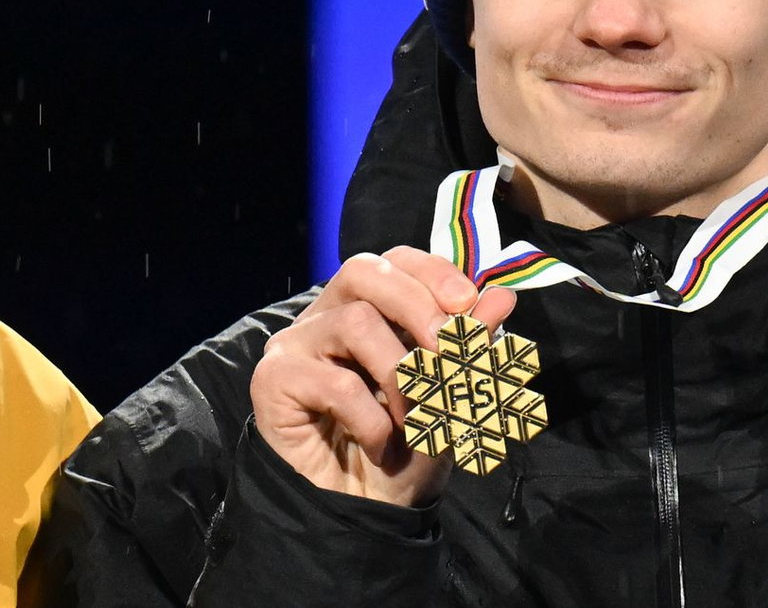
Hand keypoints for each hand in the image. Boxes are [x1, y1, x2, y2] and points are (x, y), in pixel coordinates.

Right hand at [250, 248, 515, 506]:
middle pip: (363, 270)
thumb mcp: (451, 400)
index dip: (431, 272)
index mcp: (367, 308)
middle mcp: (326, 315)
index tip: (468, 305)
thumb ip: (471, 350)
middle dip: (417, 306)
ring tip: (413, 421)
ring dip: (401, 377)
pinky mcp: (274, 378)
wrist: (362, 515)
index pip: (393, 260)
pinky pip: (335, 383)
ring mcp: (295, 343)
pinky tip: (378, 445)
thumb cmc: (404, 452)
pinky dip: (373, 420)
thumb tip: (503, 297)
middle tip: (448, 353)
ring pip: (354, 323)